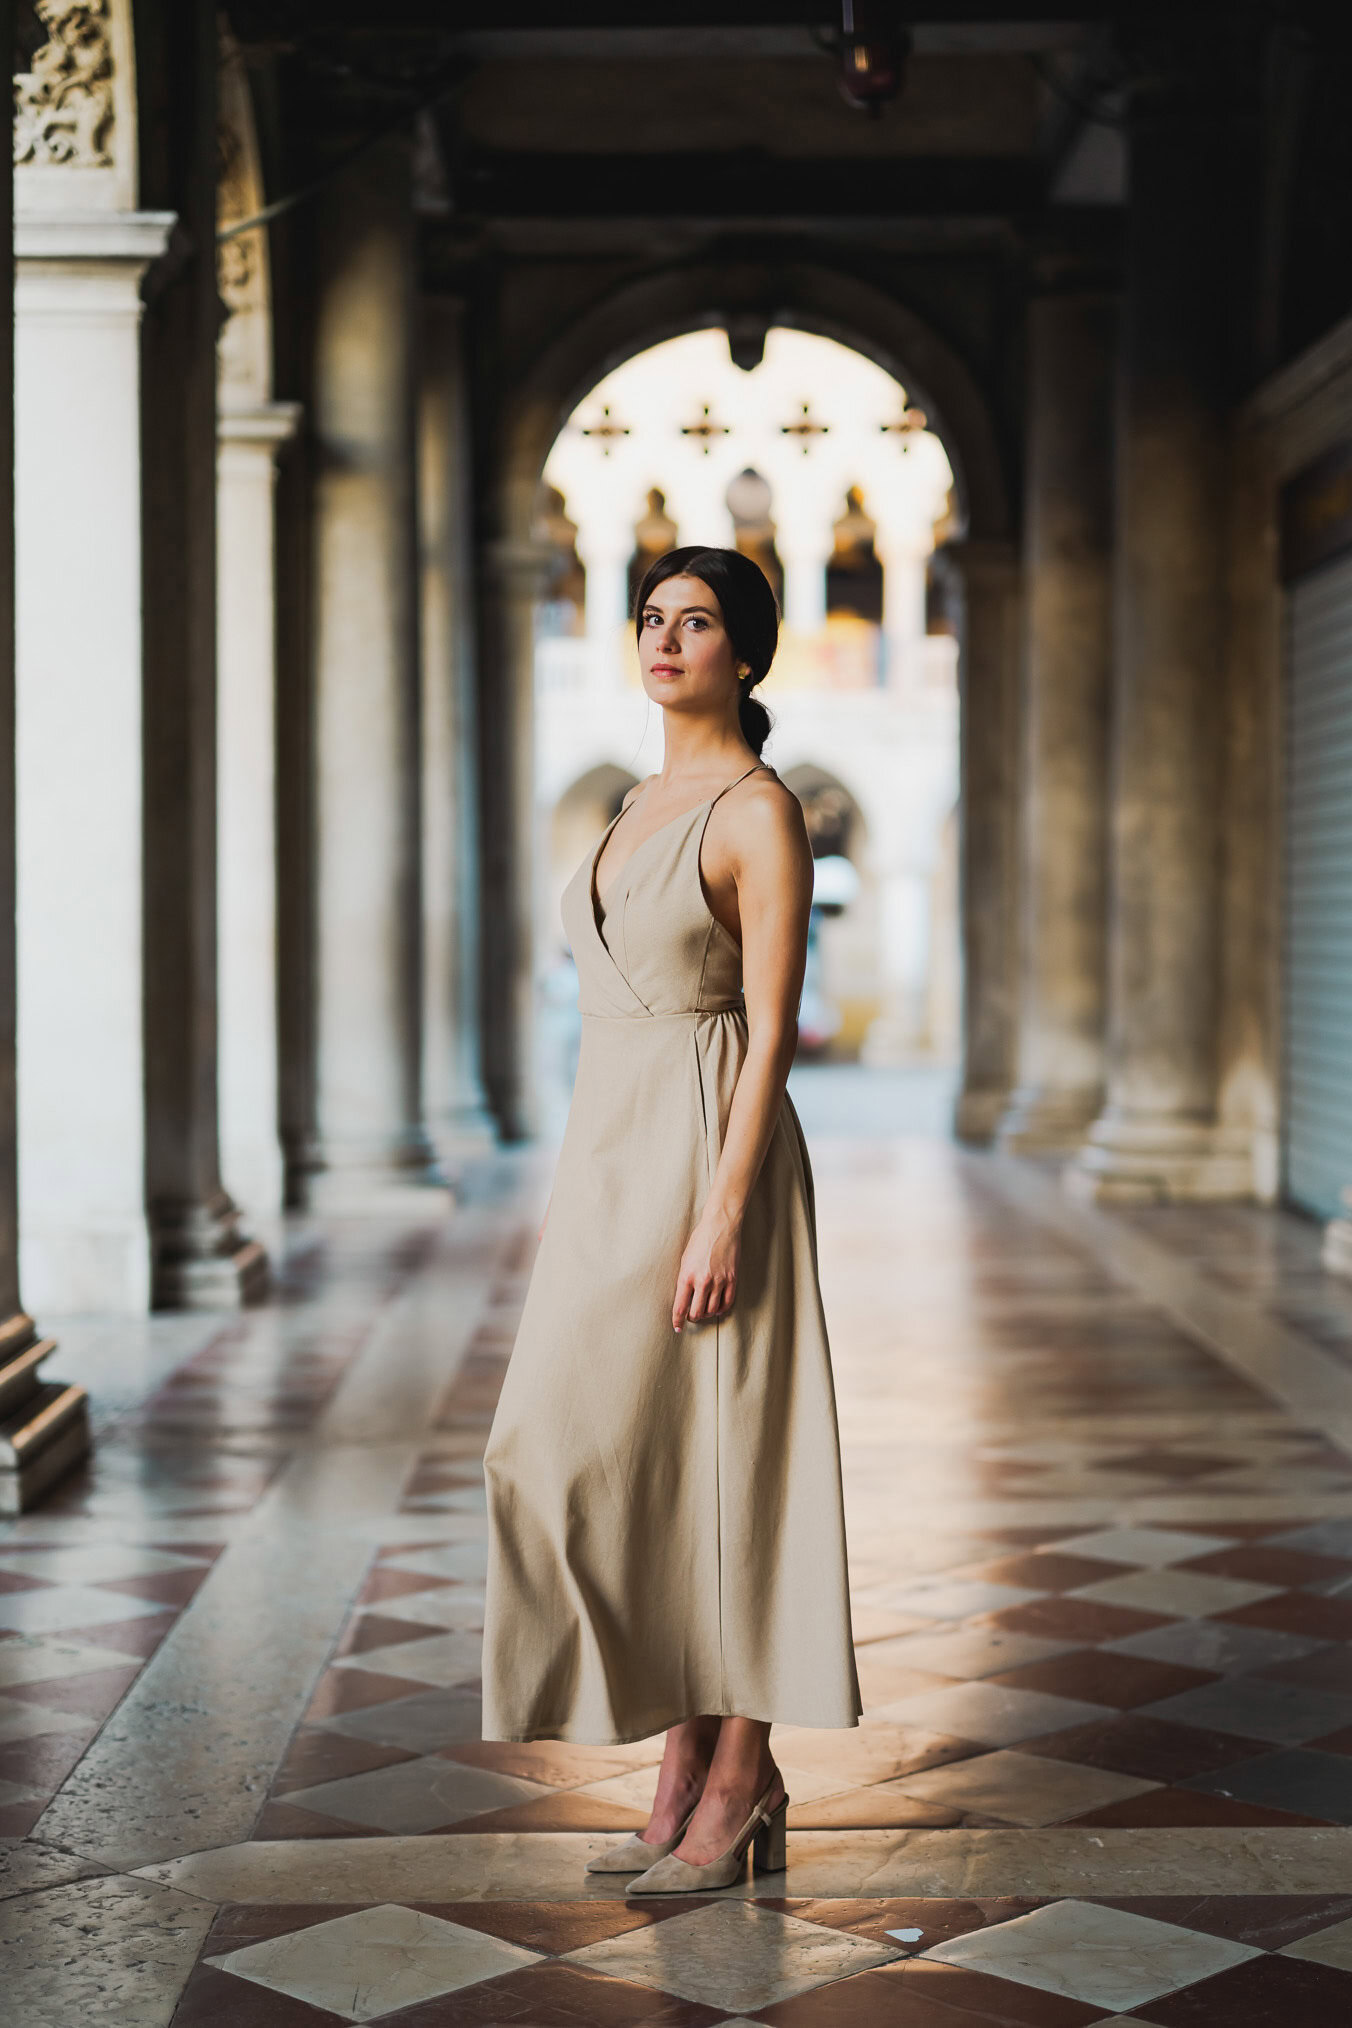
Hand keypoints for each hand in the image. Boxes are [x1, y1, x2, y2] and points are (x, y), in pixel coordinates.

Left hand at [672, 1211, 740, 1332]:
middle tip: (692, 1317)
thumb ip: (685, 1279)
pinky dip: (721, 1309)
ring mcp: (719, 1281)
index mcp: (687, 1276)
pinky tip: (717, 1308)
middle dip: (693, 1318)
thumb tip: (685, 1297)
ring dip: (707, 1314)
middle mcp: (703, 1281)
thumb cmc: (700, 1239)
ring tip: (704, 1311)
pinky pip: (727, 1302)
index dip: (677, 1320)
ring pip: (712, 1310)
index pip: (680, 1307)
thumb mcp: (685, 1259)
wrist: (720, 1226)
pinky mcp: (732, 1279)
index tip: (677, 1327)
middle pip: (697, 1313)